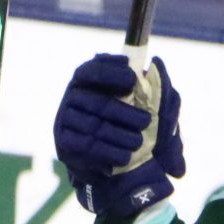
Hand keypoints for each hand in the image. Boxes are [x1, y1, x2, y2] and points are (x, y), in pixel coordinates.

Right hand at [54, 54, 185, 218]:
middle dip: (124, 113)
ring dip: (120, 136)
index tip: (132, 78)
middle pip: (98, 103)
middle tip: (145, 121)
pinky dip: (109, 153)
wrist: (106, 159)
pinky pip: (87, 148)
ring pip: (94, 127)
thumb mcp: (140, 104)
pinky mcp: (65, 144)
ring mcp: (65, 120)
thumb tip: (157, 64)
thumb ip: (150, 86)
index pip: (94, 70)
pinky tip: (125, 157)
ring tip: (138, 142)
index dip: (111, 72)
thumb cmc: (126, 123)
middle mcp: (73, 96)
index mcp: (88, 79)